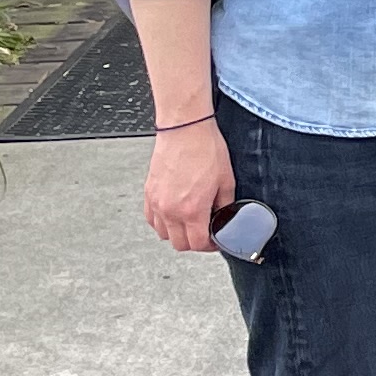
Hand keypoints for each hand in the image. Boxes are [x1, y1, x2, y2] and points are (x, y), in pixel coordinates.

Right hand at [143, 120, 235, 252]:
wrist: (185, 130)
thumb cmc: (205, 149)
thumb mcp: (226, 180)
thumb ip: (225, 204)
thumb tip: (225, 217)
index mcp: (192, 209)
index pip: (197, 244)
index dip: (209, 246)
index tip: (215, 240)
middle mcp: (170, 210)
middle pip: (179, 244)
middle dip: (194, 242)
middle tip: (205, 233)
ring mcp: (157, 202)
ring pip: (163, 234)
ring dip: (177, 233)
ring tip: (190, 223)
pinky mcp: (149, 193)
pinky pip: (151, 219)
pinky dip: (161, 222)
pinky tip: (173, 214)